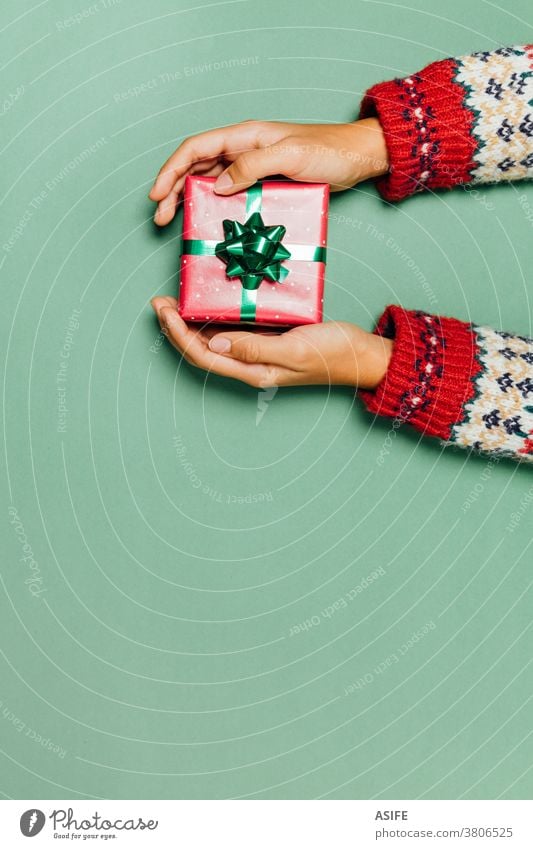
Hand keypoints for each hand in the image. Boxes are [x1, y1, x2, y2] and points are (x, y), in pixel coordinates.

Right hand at [149, 119, 387, 224]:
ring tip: (173, 222)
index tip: (156, 194)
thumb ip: (253, 166)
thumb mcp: (291, 156)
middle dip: (172, 189)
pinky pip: (231, 194)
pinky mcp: (263, 183)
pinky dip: (214, 206)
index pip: (196, 148)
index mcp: (244, 136)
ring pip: (209, 182)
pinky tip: (207, 221)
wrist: (357, 157)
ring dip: (188, 200)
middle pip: (196, 167)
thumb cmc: (328, 151)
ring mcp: (252, 167)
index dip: (171, 170)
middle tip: (160, 217)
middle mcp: (243, 149)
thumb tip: (219, 186)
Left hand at [151, 297, 391, 389]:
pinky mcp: (268, 339)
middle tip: (159, 302)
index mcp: (253, 371)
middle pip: (201, 351)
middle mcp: (250, 365)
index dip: (178, 335)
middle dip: (175, 329)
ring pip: (213, 341)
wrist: (362, 356)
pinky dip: (215, 317)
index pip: (202, 356)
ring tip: (174, 300)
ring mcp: (258, 353)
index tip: (163, 311)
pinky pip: (233, 330)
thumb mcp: (294, 348)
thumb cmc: (334, 354)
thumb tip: (213, 344)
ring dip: (190, 323)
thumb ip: (254, 348)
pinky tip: (209, 301)